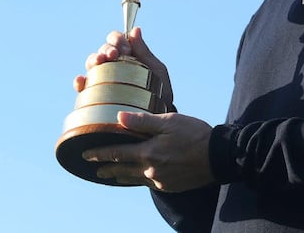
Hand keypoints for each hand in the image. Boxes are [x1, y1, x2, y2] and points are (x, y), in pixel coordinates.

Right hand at [74, 27, 173, 108]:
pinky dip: (80, 82)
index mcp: (127, 56)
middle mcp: (112, 65)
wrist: (155, 121)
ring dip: (93, 59)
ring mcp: (102, 79)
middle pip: (103, 50)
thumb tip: (135, 29)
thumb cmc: (158, 93)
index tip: (125, 48)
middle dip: (107, 48)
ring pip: (91, 64)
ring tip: (99, 62)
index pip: (116, 40)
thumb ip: (145, 52)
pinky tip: (82, 80)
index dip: (117, 39)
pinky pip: (82, 86)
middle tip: (114, 55)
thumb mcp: (156, 71)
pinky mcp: (94, 96)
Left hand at [83, 110, 214, 191]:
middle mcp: (150, 170)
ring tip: (111, 175)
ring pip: (134, 178)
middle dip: (107, 168)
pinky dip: (138, 179)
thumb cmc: (195, 134)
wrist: (218, 156)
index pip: (117, 153)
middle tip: (93, 168)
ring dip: (120, 176)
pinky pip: (148, 183)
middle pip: (122, 169)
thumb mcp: (169, 122)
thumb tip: (119, 117)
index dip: (100, 153)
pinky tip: (138, 177)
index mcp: (148, 152)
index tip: (85, 153)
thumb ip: (143, 120)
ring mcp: (160, 180)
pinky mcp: (170, 185)